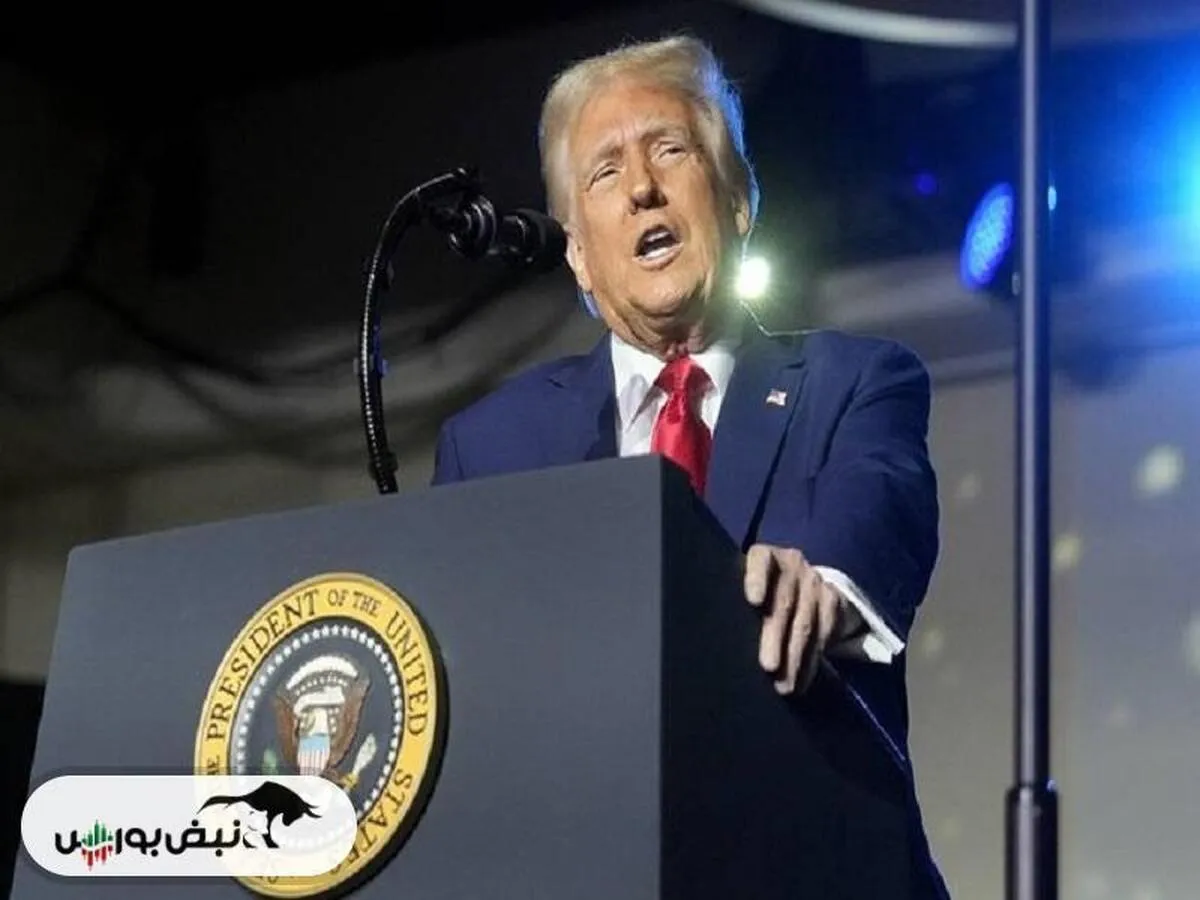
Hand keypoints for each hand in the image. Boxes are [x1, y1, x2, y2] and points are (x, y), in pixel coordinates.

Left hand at [743, 544, 860, 694]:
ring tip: (783, 685)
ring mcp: (814, 580)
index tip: (754, 601)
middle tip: (768, 666)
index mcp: (764, 556)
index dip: (757, 577)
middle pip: (784, 600)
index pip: (761, 560)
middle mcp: (792, 563)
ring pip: (805, 622)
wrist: (801, 587)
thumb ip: (732, 605)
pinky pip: (824, 633)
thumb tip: (709, 639)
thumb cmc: (758, 594)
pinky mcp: (833, 600)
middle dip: (775, 635)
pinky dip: (811, 661)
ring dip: (794, 657)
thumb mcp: (743, 591)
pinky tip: (800, 681)